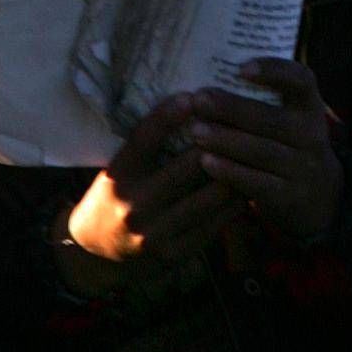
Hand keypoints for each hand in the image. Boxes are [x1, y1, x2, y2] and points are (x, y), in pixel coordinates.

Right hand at [58, 94, 234, 289]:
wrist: (99, 255)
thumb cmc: (113, 199)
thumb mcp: (118, 171)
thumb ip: (147, 150)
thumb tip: (189, 113)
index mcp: (117, 178)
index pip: (142, 141)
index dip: (166, 117)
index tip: (191, 96)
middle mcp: (134, 206)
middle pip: (184, 169)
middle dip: (215, 144)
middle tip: (239, 122)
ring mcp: (156, 233)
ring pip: (207, 199)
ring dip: (233, 174)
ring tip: (252, 152)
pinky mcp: (175, 253)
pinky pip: (213, 224)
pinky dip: (233, 203)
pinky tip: (247, 185)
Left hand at [189, 60, 343, 241]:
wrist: (320, 199)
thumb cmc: (287, 144)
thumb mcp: (288, 119)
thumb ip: (260, 101)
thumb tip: (204, 79)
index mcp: (309, 107)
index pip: (301, 81)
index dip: (275, 71)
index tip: (242, 68)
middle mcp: (311, 135)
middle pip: (271, 119)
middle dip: (232, 109)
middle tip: (198, 99)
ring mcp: (304, 168)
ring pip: (262, 152)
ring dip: (226, 141)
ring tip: (195, 131)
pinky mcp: (290, 197)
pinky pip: (258, 183)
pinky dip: (231, 172)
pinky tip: (206, 162)